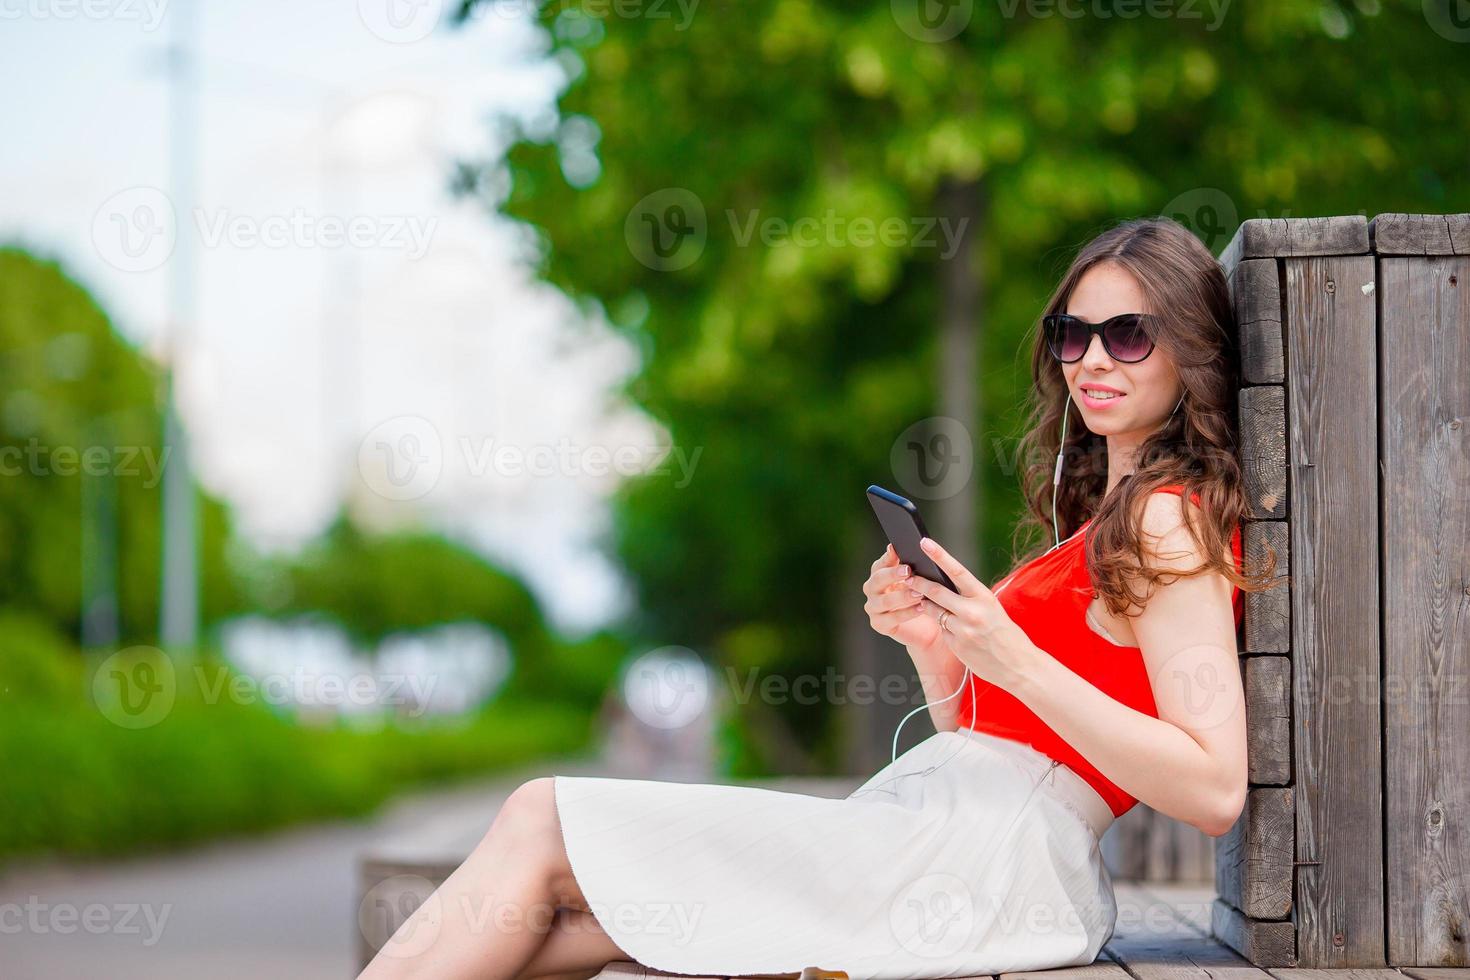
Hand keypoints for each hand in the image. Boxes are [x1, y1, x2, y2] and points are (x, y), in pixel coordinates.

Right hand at [861, 544, 947, 653]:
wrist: (927, 626)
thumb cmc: (923, 598)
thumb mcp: (920, 581)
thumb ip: (914, 568)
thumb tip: (920, 553)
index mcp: (880, 575)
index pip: (880, 564)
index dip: (887, 557)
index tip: (896, 549)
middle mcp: (873, 590)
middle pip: (877, 579)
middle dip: (892, 574)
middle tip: (908, 570)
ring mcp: (874, 608)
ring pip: (884, 601)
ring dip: (902, 596)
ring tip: (919, 593)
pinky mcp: (879, 624)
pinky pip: (892, 618)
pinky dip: (907, 613)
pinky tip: (921, 608)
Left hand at [905, 536, 1041, 688]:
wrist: (1018, 665)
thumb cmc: (1005, 633)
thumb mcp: (992, 608)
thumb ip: (969, 597)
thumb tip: (944, 584)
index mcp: (984, 597)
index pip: (957, 571)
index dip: (939, 555)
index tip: (924, 543)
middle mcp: (972, 611)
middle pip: (936, 592)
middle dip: (919, 583)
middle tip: (908, 577)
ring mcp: (963, 630)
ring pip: (935, 612)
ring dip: (928, 606)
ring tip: (928, 603)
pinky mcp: (956, 645)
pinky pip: (942, 630)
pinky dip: (944, 627)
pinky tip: (955, 631)